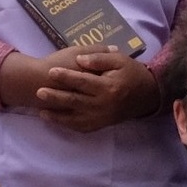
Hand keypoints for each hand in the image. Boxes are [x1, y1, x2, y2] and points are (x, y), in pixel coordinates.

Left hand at [36, 48, 158, 131]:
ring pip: (76, 118)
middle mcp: (104, 105)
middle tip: (39, 92)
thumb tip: (80, 60)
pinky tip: (55, 120)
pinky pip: (82, 127)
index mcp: (108, 87)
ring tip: (41, 111)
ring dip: (57, 115)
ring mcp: (102, 117)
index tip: (51, 71)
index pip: (83, 81)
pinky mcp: (101, 125)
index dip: (66, 76)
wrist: (148, 95)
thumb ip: (99, 58)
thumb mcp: (120, 60)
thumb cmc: (132, 73)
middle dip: (55, 97)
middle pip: (75, 101)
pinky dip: (67, 125)